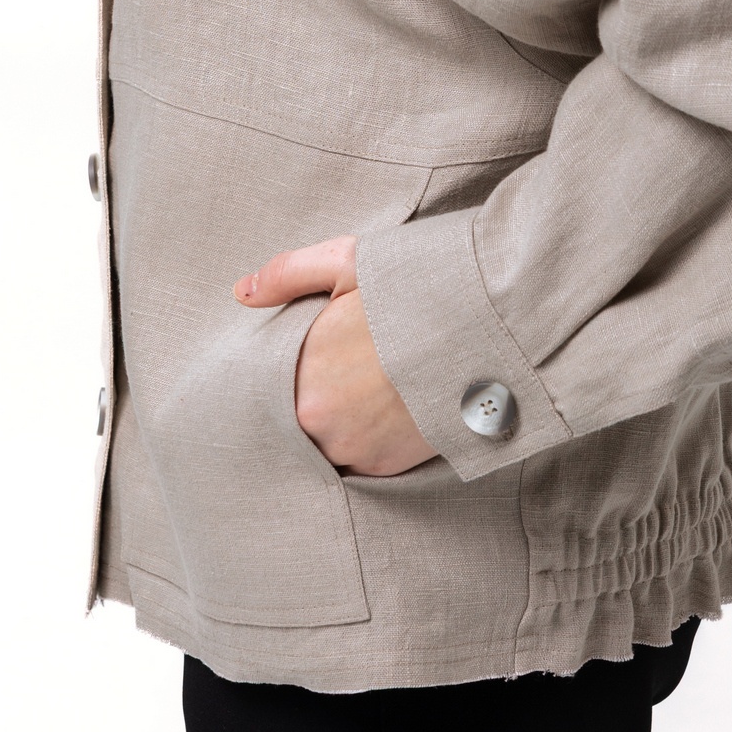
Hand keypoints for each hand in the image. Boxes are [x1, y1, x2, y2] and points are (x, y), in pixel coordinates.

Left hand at [234, 235, 438, 476]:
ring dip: (340, 424)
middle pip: (297, 417)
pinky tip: (387, 410)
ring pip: (326, 442)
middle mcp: (319, 423)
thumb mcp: (349, 263)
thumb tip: (241, 292)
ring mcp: (353, 450)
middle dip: (316, 399)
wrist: (491, 326)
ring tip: (370, 391)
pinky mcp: (385, 467)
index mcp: (302, 374)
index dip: (291, 372)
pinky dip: (367, 440)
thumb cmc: (416, 287)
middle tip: (347, 373)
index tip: (316, 357)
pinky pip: (358, 460)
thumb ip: (289, 275)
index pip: (272, 387)